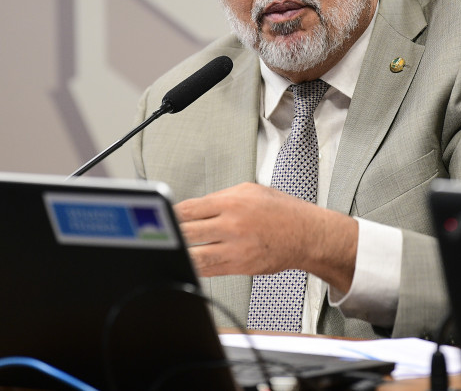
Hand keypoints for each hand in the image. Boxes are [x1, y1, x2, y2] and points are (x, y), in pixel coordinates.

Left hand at [174, 182, 357, 292]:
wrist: (307, 234)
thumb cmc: (282, 211)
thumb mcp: (250, 190)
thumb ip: (220, 198)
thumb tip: (195, 206)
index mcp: (232, 201)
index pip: (189, 208)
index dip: (169, 214)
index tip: (158, 217)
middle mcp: (232, 223)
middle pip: (187, 230)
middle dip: (169, 234)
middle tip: (153, 236)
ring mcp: (235, 247)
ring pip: (194, 254)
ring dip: (177, 254)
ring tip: (164, 252)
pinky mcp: (240, 265)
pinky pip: (209, 270)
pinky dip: (194, 268)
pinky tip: (184, 264)